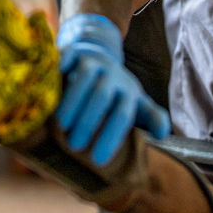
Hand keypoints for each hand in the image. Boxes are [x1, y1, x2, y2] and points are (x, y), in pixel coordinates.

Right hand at [55, 13, 170, 165]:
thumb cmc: (115, 88)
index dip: (112, 137)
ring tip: (60, 126)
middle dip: (89, 122)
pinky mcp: (74, 51)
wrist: (100, 52)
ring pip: (84, 78)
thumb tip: (164, 133)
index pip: (122, 115)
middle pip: (102, 96)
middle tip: (75, 146)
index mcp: (128, 91)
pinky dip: (59, 69)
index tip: (98, 160)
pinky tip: (48, 88)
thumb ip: (151, 117)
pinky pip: (67, 57)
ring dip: (72, 102)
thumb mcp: (136, 101)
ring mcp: (92, 61)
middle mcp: (112, 74)